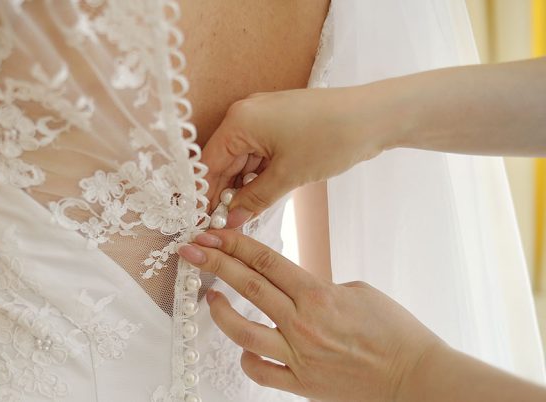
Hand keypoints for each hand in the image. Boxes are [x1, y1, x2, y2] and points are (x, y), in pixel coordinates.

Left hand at [178, 230, 443, 401]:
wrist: (415, 377)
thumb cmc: (395, 331)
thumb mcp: (359, 291)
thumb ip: (318, 286)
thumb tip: (294, 285)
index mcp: (318, 295)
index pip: (266, 260)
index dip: (234, 244)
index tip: (211, 233)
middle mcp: (303, 324)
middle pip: (248, 286)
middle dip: (214, 263)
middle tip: (191, 249)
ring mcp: (299, 356)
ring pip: (244, 332)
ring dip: (221, 313)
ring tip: (210, 298)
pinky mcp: (301, 385)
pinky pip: (261, 372)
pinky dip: (247, 358)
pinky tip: (243, 347)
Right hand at [201, 88, 386, 226]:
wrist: (374, 116)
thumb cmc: (330, 139)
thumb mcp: (288, 176)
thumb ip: (254, 200)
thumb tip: (232, 220)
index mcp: (239, 122)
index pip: (209, 164)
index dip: (206, 195)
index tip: (207, 221)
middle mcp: (245, 114)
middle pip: (223, 160)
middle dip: (225, 191)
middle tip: (227, 224)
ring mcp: (263, 115)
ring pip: (242, 157)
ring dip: (243, 184)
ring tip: (246, 214)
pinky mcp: (279, 121)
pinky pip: (258, 150)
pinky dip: (258, 173)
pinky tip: (262, 195)